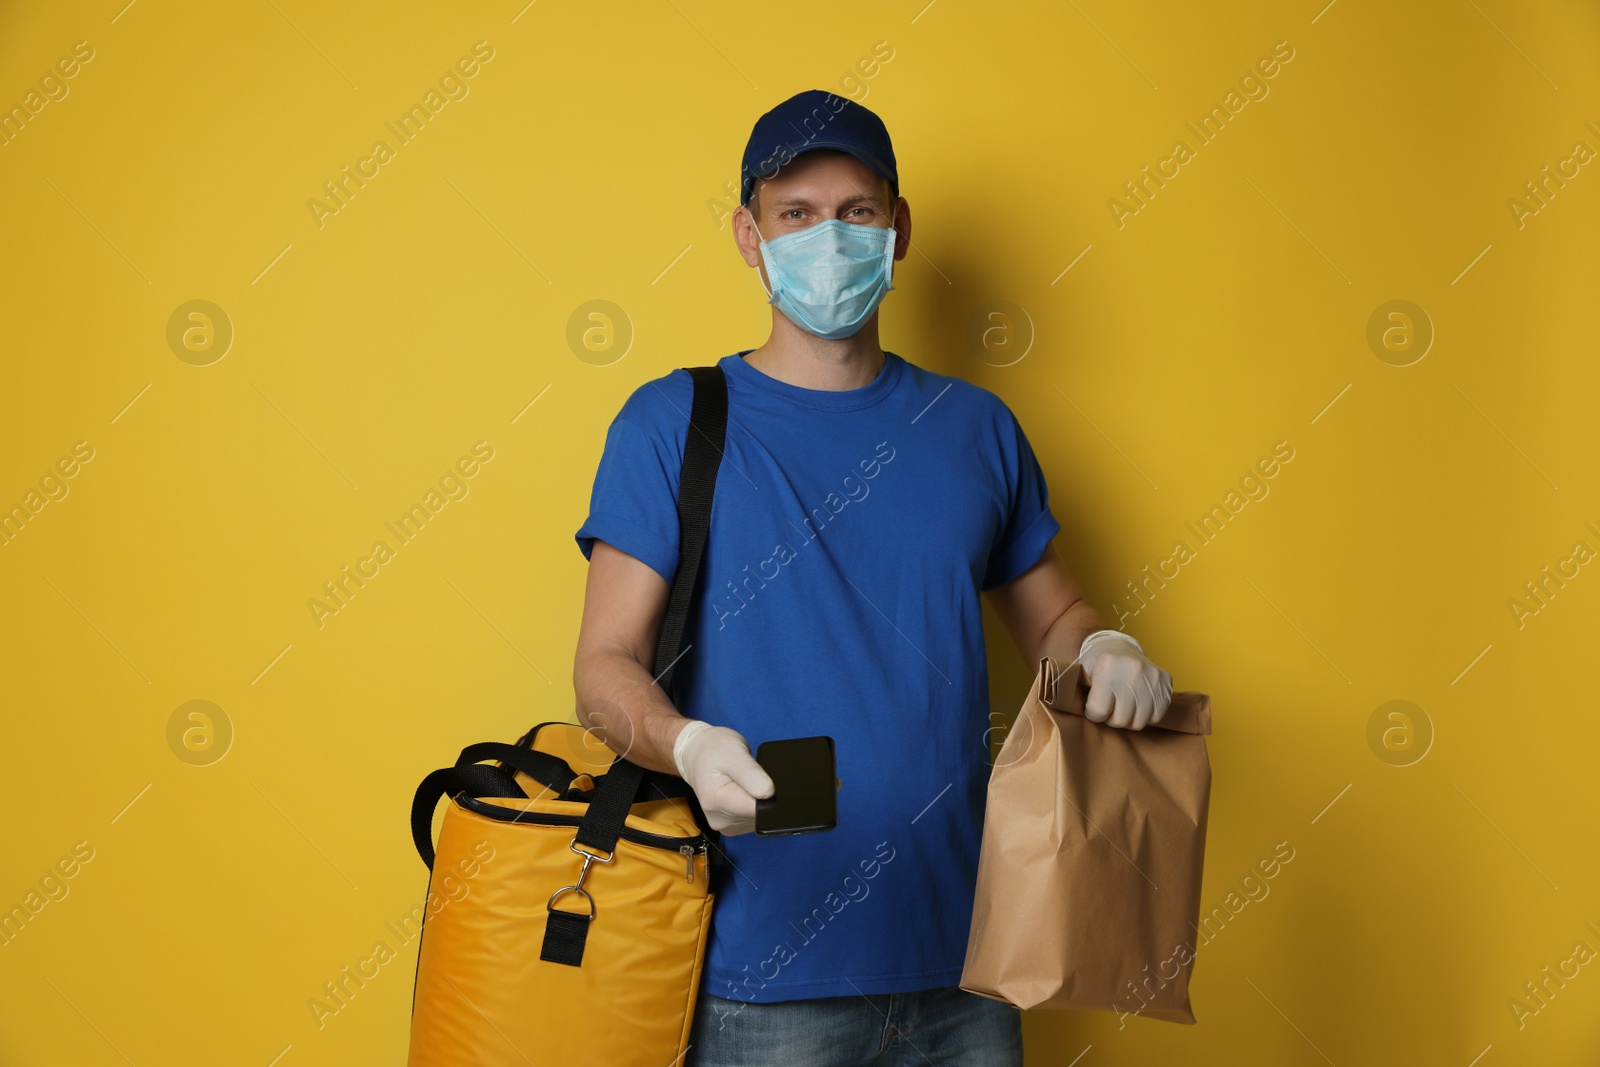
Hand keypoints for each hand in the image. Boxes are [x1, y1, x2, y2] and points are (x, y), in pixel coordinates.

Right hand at [672, 720, 774, 835]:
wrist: (696, 754)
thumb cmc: (712, 750)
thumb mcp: (734, 752)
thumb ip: (751, 774)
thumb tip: (769, 794)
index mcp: (717, 802)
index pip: (756, 810)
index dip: (768, 796)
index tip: (762, 779)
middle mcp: (720, 820)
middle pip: (758, 815)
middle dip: (762, 796)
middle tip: (749, 775)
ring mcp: (725, 825)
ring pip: (757, 817)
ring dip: (757, 799)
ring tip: (744, 781)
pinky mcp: (731, 825)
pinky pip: (752, 818)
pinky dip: (752, 804)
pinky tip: (744, 790)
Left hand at [1078, 630, 1172, 730]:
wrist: (1115, 646)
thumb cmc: (1095, 664)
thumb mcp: (1081, 674)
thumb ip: (1079, 695)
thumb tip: (1079, 719)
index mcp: (1108, 666)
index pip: (1099, 712)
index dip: (1093, 714)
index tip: (1092, 707)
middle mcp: (1133, 669)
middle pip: (1121, 719)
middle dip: (1111, 718)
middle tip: (1108, 708)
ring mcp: (1152, 675)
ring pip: (1139, 721)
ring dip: (1128, 719)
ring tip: (1121, 706)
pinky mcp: (1165, 680)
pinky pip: (1156, 715)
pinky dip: (1145, 715)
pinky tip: (1136, 704)